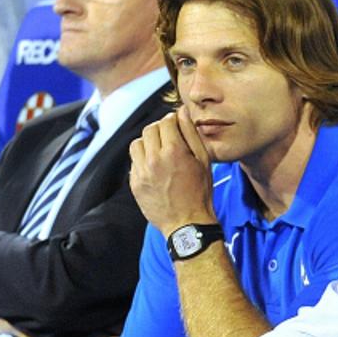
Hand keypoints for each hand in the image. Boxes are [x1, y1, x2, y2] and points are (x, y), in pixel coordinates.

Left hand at [129, 108, 215, 236]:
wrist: (187, 223)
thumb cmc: (200, 192)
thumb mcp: (204, 161)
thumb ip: (192, 134)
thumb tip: (182, 113)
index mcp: (174, 151)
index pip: (166, 121)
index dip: (173, 120)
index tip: (177, 125)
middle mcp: (154, 159)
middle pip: (149, 129)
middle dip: (160, 129)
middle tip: (170, 137)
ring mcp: (141, 172)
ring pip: (137, 143)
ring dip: (148, 143)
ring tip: (159, 151)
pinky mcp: (135, 183)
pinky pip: (134, 162)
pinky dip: (143, 159)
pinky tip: (155, 168)